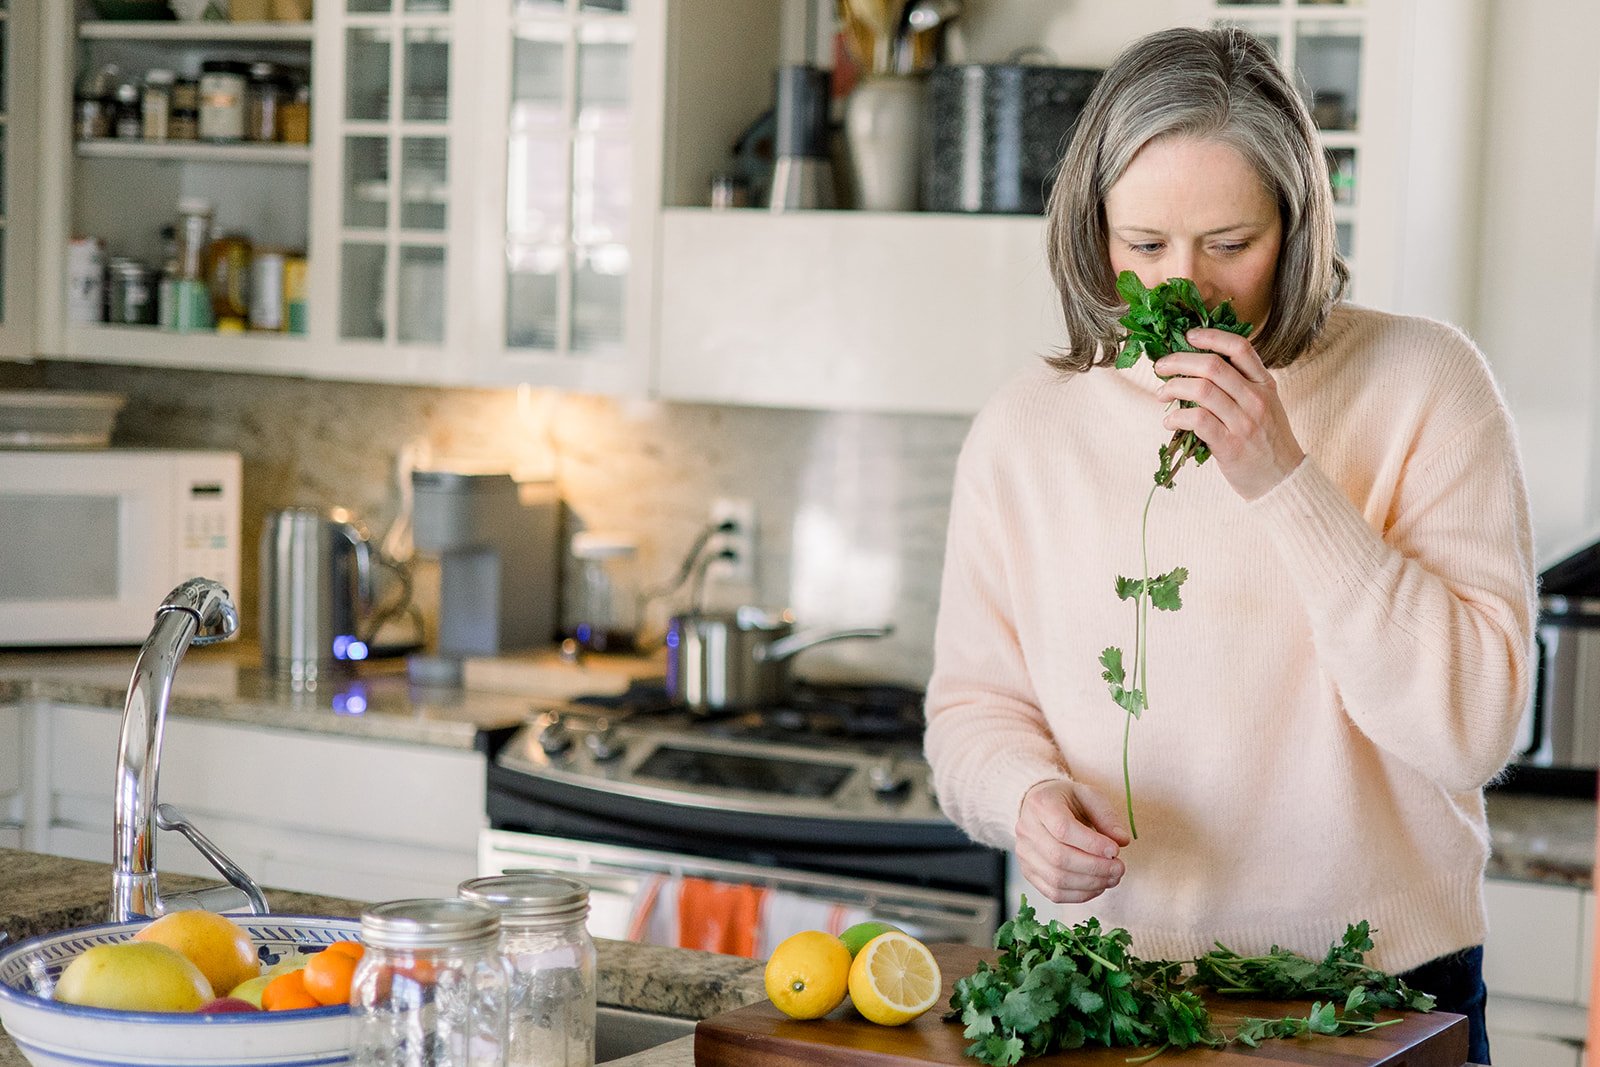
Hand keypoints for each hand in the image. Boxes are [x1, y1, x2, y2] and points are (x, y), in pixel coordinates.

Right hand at [1014, 780, 1130, 904]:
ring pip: (1057, 879)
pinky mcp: (1028, 872)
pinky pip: (1054, 893)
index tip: (1115, 850)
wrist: (1040, 807)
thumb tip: (1122, 841)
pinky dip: (1080, 895)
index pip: (1063, 829)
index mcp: (1040, 805)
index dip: (1092, 844)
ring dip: (1090, 884)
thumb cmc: (1067, 801)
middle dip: (1095, 868)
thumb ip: (1106, 816)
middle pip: (1059, 857)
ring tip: (1112, 878)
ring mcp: (1024, 854)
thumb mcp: (1089, 796)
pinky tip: (1097, 887)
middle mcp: (1026, 830)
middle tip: (1119, 868)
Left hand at [1153, 328, 1305, 500]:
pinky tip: (1169, 422)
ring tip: (1161, 394)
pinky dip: (1176, 417)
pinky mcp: (1230, 445)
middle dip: (1179, 361)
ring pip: (1201, 390)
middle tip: (1161, 367)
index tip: (1188, 336)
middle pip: (1212, 366)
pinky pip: (1197, 420)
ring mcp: (1244, 422)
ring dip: (1173, 388)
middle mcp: (1256, 399)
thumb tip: (1197, 370)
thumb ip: (1241, 386)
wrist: (1282, 479)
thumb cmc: (1267, 441)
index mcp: (1265, 384)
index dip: (1211, 337)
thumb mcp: (1265, 405)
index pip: (1239, 348)